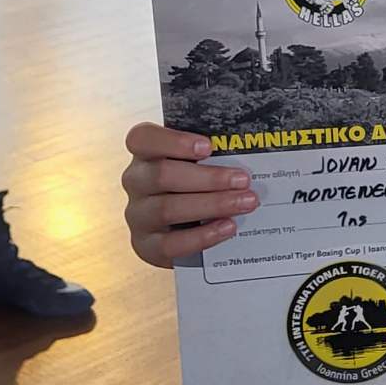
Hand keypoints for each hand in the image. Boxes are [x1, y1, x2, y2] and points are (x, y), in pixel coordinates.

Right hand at [122, 123, 256, 267]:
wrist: (186, 228)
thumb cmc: (197, 184)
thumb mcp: (201, 164)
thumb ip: (215, 155)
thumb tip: (249, 155)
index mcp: (145, 153)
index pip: (142, 139)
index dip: (173, 141)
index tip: (208, 147)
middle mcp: (136, 182)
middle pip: (162, 175)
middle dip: (208, 178)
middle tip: (243, 180)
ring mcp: (138, 215)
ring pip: (167, 209)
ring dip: (212, 205)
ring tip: (245, 203)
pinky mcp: (146, 245)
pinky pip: (170, 244)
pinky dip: (202, 236)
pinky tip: (228, 227)